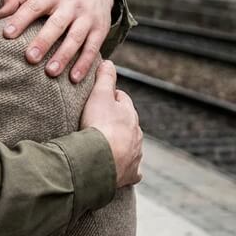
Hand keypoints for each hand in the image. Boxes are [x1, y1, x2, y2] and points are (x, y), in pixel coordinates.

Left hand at [0, 0, 114, 82]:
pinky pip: (92, 48)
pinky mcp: (100, 29)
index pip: (33, 6)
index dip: (20, 19)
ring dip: (64, 56)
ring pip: (76, 37)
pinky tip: (74, 78)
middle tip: (29, 58)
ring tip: (50, 72)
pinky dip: (84, 64)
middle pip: (57, 23)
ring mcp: (87, 17)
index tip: (6, 34)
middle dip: (43, 41)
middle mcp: (70, 4)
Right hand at [80, 62, 142, 186]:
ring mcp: (135, 154)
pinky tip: (118, 169)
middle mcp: (137, 134)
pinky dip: (126, 169)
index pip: (122, 100)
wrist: (100, 159)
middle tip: (98, 123)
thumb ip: (105, 78)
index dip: (110, 98)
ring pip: (130, 146)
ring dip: (121, 145)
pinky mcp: (130, 173)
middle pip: (127, 124)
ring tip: (104, 146)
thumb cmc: (99, 125)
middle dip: (117, 122)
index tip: (98, 99)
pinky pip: (131, 171)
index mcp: (130, 114)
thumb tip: (109, 62)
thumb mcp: (99, 95)